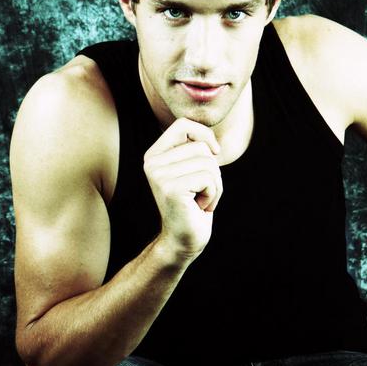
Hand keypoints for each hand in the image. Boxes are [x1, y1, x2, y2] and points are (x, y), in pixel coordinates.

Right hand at [143, 118, 222, 258]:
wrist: (184, 240)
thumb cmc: (193, 204)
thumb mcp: (193, 170)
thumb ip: (196, 149)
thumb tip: (212, 140)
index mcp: (154, 155)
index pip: (183, 125)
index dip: (204, 135)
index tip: (214, 153)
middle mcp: (151, 163)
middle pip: (201, 147)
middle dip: (213, 170)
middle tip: (202, 192)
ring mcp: (158, 175)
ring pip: (208, 163)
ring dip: (215, 185)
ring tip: (201, 200)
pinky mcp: (171, 189)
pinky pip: (208, 179)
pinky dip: (213, 194)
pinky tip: (199, 207)